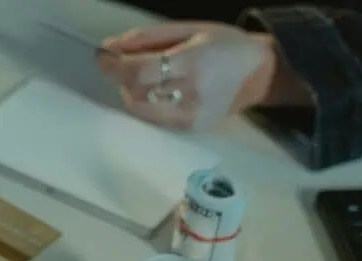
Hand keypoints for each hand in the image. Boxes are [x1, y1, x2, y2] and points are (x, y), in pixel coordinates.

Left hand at [98, 22, 275, 130]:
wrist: (259, 73)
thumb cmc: (224, 44)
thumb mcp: (189, 29)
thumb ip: (148, 38)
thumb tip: (110, 46)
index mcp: (193, 64)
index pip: (139, 73)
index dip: (114, 66)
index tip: (102, 55)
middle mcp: (191, 95)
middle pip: (136, 94)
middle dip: (122, 78)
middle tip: (126, 63)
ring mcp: (191, 117)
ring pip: (141, 111)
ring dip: (131, 92)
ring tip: (144, 77)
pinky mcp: (190, 129)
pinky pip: (154, 120)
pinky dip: (146, 104)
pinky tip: (157, 91)